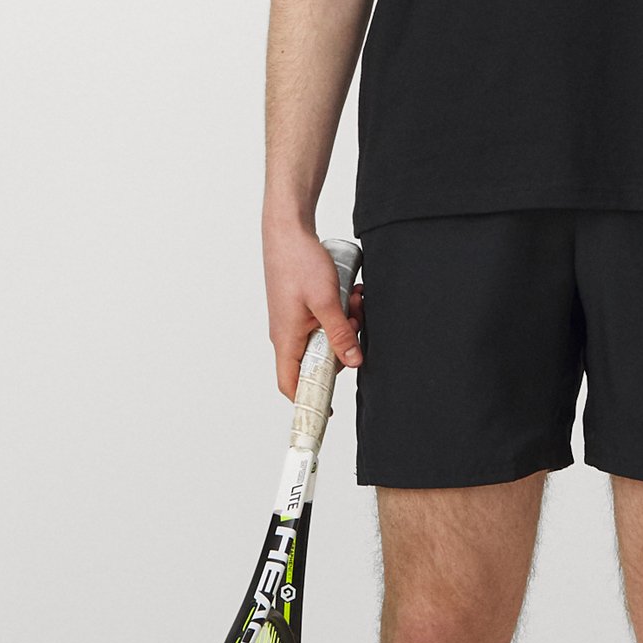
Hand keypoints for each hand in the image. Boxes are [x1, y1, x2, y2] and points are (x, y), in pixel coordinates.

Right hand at [265, 220, 363, 399]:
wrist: (287, 230)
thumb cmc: (298, 262)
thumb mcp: (326, 301)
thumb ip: (340, 333)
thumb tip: (353, 360)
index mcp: (286, 338)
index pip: (291, 383)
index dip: (308, 401)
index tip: (327, 411)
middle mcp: (287, 333)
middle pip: (316, 360)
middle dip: (342, 348)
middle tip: (355, 325)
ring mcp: (294, 320)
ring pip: (325, 338)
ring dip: (345, 325)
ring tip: (355, 302)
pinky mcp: (302, 307)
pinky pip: (325, 320)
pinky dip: (341, 312)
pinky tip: (352, 294)